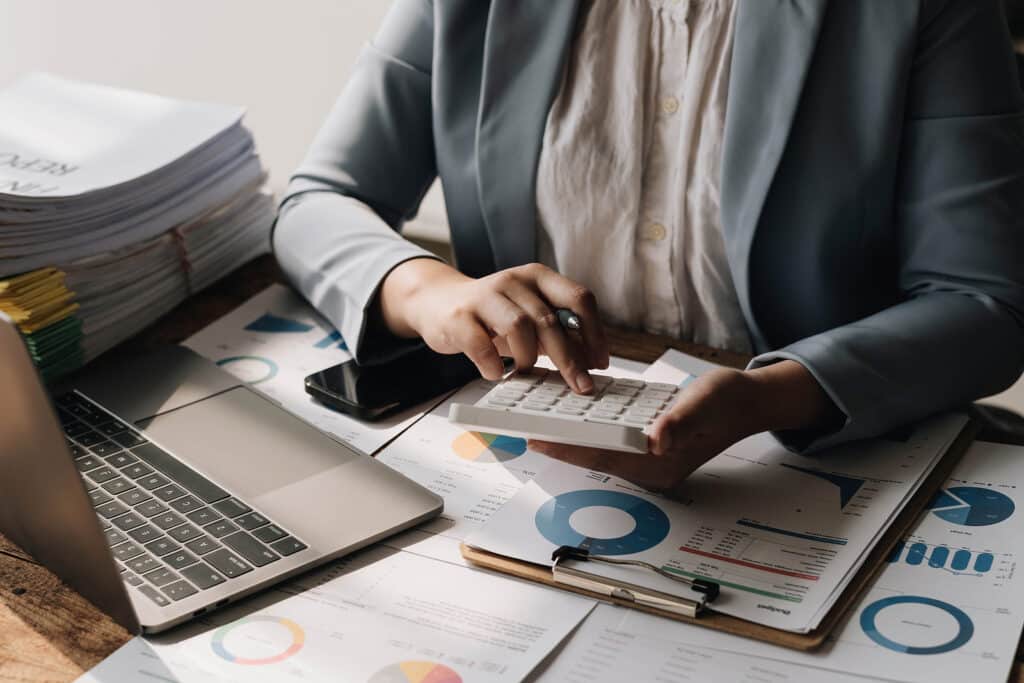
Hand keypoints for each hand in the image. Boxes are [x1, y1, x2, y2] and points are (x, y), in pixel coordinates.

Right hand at [379, 259, 609, 392]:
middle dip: (570, 359)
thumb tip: (590, 362)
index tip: (600, 363)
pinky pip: (481, 345)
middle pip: (550, 319)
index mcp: (538, 277)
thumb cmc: (492, 316)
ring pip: (519, 328)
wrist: (438, 303)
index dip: (594, 333)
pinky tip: (495, 373)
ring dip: (528, 358)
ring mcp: (484, 296)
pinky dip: (492, 365)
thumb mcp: (529, 317)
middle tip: (581, 385)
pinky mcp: (459, 316)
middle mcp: (514, 281)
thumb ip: (557, 332)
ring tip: (525, 371)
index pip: (578, 298)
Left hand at [530, 361, 841, 497]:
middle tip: (522, 426)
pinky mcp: (651, 449)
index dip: (566, 447)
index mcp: (661, 462)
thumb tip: (658, 438)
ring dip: (572, 437)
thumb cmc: (727, 399)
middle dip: (560, 443)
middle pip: (595, 457)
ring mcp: (652, 462)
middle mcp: (652, 469)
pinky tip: (573, 415)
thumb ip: (680, 421)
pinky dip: (591, 431)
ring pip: (601, 451)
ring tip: (539, 420)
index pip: (602, 456)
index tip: (534, 436)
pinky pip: (613, 443)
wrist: (749, 402)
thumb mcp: (705, 401)